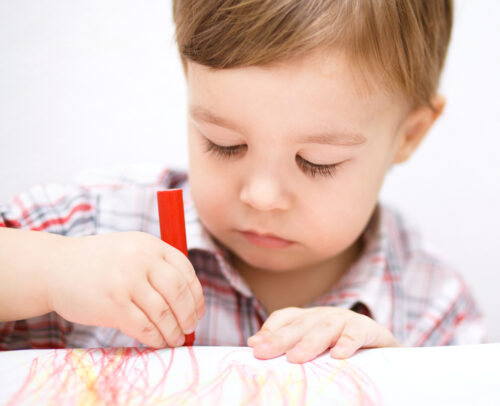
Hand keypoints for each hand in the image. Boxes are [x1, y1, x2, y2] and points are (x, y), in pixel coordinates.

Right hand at [46, 231, 204, 347]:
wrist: (55, 267)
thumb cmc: (98, 262)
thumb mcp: (131, 249)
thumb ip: (157, 265)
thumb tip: (188, 300)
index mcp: (151, 245)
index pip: (186, 272)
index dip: (196, 295)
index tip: (198, 311)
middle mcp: (142, 260)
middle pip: (179, 292)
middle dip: (189, 315)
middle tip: (190, 328)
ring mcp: (127, 282)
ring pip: (164, 313)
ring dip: (174, 331)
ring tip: (175, 339)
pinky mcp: (113, 305)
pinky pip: (144, 327)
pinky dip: (155, 338)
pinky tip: (157, 342)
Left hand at [247, 306, 399, 362]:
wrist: (385, 352)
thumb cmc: (342, 351)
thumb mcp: (314, 349)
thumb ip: (287, 344)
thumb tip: (253, 344)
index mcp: (309, 318)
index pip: (285, 317)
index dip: (270, 329)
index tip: (254, 346)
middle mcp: (324, 315)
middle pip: (300, 324)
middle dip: (280, 338)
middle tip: (262, 352)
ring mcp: (346, 319)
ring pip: (325, 328)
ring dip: (309, 342)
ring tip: (295, 358)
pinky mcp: (368, 328)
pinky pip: (356, 333)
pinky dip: (347, 342)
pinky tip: (339, 355)